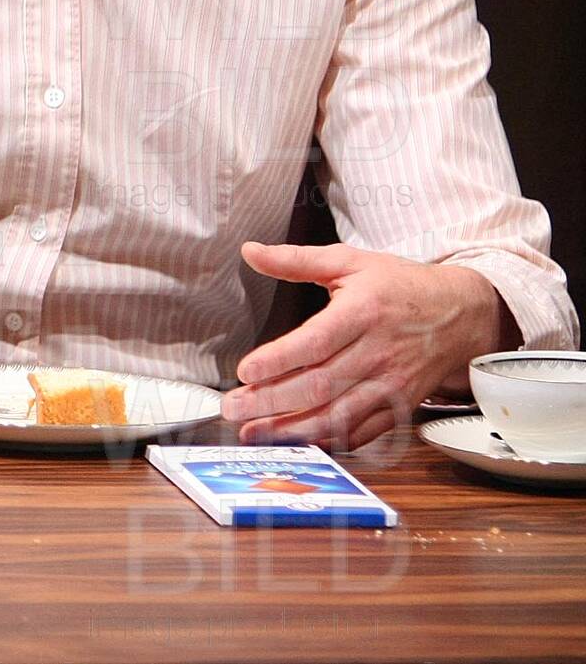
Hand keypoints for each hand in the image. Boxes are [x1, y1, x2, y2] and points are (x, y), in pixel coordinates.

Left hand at [226, 241, 510, 449]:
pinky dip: (330, 442)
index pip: (316, 342)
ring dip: (293, 429)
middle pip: (320, 385)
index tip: (245, 371)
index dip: (279, 360)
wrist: (461, 314)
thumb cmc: (401, 286)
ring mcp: (391, 385)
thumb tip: (250, 251)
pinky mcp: (400, 407)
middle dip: (272, 401)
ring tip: (254, 433)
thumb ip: (296, 260)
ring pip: (339, 415)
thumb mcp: (350, 262)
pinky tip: (298, 444)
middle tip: (233, 409)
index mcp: (363, 312)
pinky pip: (363, 433)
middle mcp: (378, 353)